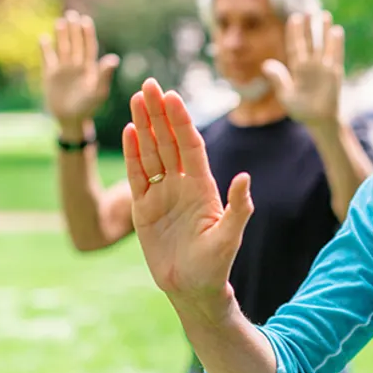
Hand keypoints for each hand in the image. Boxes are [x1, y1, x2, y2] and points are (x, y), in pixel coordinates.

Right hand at [39, 10, 118, 127]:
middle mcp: (77, 66)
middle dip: (74, 30)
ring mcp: (63, 70)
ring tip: (60, 21)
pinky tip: (43, 38)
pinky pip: (48, 59)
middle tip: (72, 13)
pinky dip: (45, 49)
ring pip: (62, 48)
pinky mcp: (50, 76)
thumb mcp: (98, 91)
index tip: (86, 20)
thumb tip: (114, 58)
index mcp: (90, 68)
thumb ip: (104, 75)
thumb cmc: (89, 107)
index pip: (89, 47)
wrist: (71, 120)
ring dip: (61, 35)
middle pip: (75, 43)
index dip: (87, 34)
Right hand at [123, 78, 253, 307]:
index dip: (181, 121)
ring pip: (151, 152)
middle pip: (168, 141)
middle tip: (149, 84)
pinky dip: (132, 154)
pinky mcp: (143, 208)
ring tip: (137, 98)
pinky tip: (128, 131)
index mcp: (203, 186)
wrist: (193, 288)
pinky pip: (136, 176)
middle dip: (159, 113)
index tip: (172, 96)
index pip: (190, 145)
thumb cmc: (216, 265)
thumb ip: (238, 207)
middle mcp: (181, 184)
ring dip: (144, 126)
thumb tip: (244, 178)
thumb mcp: (229, 236)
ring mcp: (161, 194)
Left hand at [261, 12, 343, 127]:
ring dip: (323, 31)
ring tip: (324, 15)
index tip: (294, 18)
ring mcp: (323, 68)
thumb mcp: (286, 95)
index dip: (294, 32)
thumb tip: (266, 64)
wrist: (319, 121)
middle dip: (308, 27)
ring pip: (323, 45)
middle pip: (309, 42)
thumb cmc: (301, 109)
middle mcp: (310, 65)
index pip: (295, 46)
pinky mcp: (334, 74)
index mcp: (297, 68)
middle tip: (309, 11)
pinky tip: (336, 31)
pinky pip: (335, 56)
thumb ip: (278, 79)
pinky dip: (335, 44)